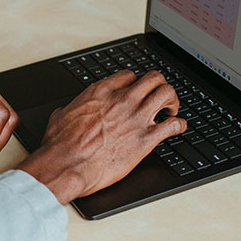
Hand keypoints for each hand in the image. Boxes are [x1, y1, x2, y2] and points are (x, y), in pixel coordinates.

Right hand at [18, 70, 185, 203]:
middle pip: (153, 78)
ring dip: (172, 100)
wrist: (67, 165)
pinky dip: (179, 125)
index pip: (128, 76)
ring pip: (167, 93)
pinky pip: (173, 125)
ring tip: (170, 110)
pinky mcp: (145, 140)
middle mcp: (122, 100)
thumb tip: (66, 111)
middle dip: (159, 86)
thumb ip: (71, 109)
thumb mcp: (61, 116)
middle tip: (159, 97)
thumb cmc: (61, 145)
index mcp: (101, 93)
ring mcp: (136, 118)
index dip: (135, 83)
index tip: (136, 91)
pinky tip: (177, 128)